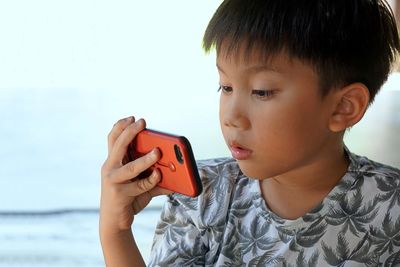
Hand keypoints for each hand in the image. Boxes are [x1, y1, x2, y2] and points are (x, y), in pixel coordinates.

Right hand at [100, 117, 171, 233]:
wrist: (114, 223)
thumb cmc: (128, 198)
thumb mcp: (141, 183)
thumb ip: (154, 175)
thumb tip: (177, 170)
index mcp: (113, 161)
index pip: (113, 138)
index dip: (120, 126)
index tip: (132, 117)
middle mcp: (110, 168)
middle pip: (118, 145)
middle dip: (130, 132)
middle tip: (142, 122)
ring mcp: (113, 181)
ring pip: (131, 167)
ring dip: (146, 159)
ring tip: (158, 152)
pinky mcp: (119, 194)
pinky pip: (140, 185)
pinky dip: (152, 181)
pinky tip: (159, 176)